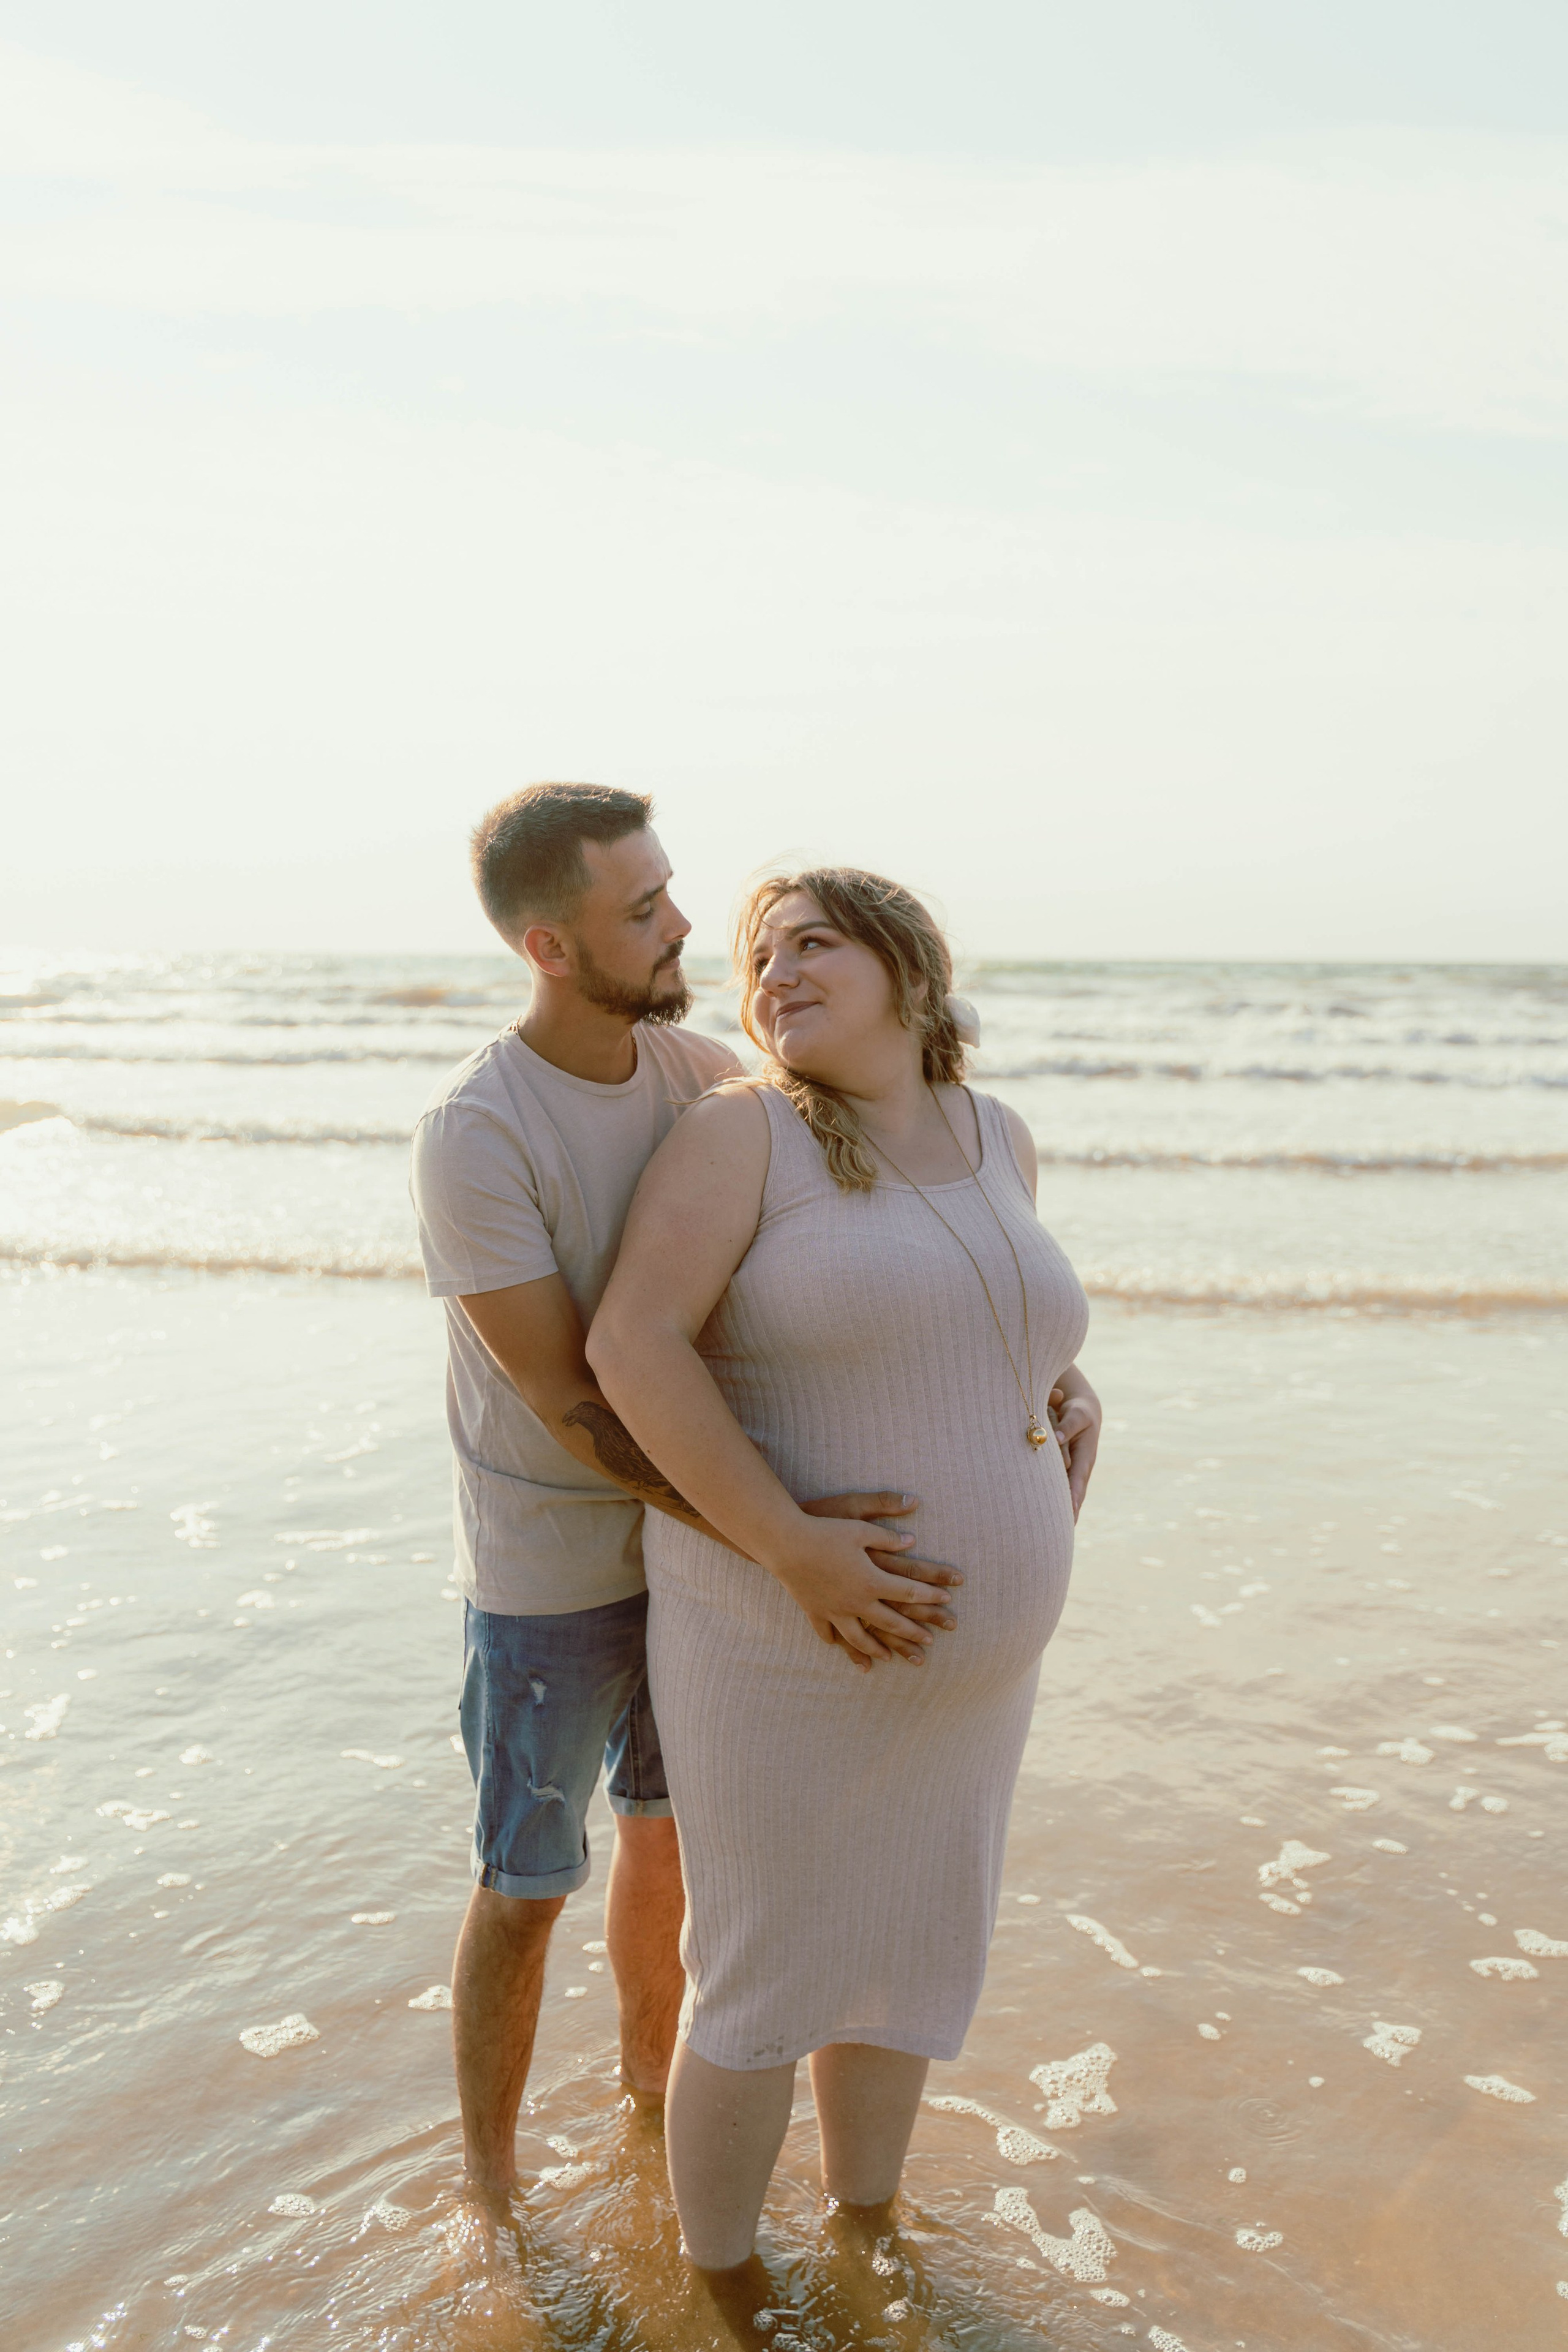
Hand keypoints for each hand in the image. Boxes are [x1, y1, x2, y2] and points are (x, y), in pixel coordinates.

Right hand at [800, 1491, 961, 1664]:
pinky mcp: (815, 1611)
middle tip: (930, 1642)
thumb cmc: (824, 1529)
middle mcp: (856, 1601)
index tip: (949, 1600)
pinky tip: (844, 1649)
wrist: (785, 1542)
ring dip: (878, 1648)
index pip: (909, 1591)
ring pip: (860, 1638)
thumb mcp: (859, 1524)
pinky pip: (828, 1633)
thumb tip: (912, 1541)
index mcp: (872, 1579)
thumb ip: (887, 1536)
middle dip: (913, 1632)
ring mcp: (835, 1610)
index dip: (931, 1595)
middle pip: (891, 1622)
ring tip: (890, 1658)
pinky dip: (837, 1643)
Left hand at [1049, 1368, 1101, 1520]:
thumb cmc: (1079, 1412)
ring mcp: (1075, 1471)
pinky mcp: (1067, 1472)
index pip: (1078, 1479)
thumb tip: (1058, 1437)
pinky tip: (1051, 1517)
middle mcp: (1081, 1468)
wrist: (1082, 1413)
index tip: (1071, 1509)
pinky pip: (1063, 1489)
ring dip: (1066, 1511)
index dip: (1074, 1494)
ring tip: (1059, 1531)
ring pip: (1070, 1494)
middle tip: (1065, 1530)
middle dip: (1071, 1511)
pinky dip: (1060, 1502)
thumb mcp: (1077, 1414)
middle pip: (1075, 1492)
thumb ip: (1068, 1424)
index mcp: (1085, 1456)